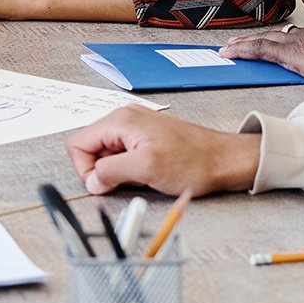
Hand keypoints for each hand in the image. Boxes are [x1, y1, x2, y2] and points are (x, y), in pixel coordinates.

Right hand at [66, 106, 260, 196]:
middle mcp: (124, 118)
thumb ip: (111, 172)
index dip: (85, 169)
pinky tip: (148, 173)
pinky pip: (123, 155)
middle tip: (128, 181)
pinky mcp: (145, 137)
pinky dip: (131, 168)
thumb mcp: (146, 169)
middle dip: (104, 171)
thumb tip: (92, 181)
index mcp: (120, 120)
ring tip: (142, 176)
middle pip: (91, 148)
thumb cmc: (194, 162)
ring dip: (119, 171)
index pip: (78, 144)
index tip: (103, 184)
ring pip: (107, 154)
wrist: (225, 160)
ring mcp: (135, 127)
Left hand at [218, 26, 303, 91]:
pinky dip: (243, 50)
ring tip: (226, 49)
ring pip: (262, 42)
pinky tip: (229, 52)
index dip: (274, 39)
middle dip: (253, 40)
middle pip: (272, 38)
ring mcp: (297, 46)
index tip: (261, 41)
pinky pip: (260, 49)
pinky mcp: (292, 55)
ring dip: (243, 45)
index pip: (289, 40)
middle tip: (234, 43)